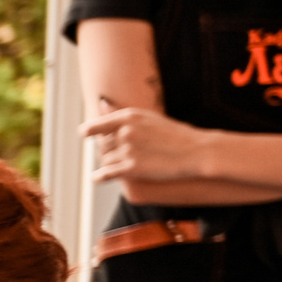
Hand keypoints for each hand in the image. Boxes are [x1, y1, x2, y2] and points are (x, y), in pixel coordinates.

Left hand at [82, 104, 208, 193]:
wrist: (197, 151)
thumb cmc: (175, 135)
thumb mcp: (149, 118)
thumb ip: (123, 116)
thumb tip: (100, 104)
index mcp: (128, 116)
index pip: (96, 125)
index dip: (89, 131)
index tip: (84, 134)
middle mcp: (125, 131)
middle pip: (101, 145)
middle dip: (105, 150)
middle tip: (114, 153)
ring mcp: (127, 150)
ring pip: (105, 160)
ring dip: (108, 163)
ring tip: (119, 164)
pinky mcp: (131, 168)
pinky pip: (106, 174)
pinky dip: (100, 177)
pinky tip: (98, 178)